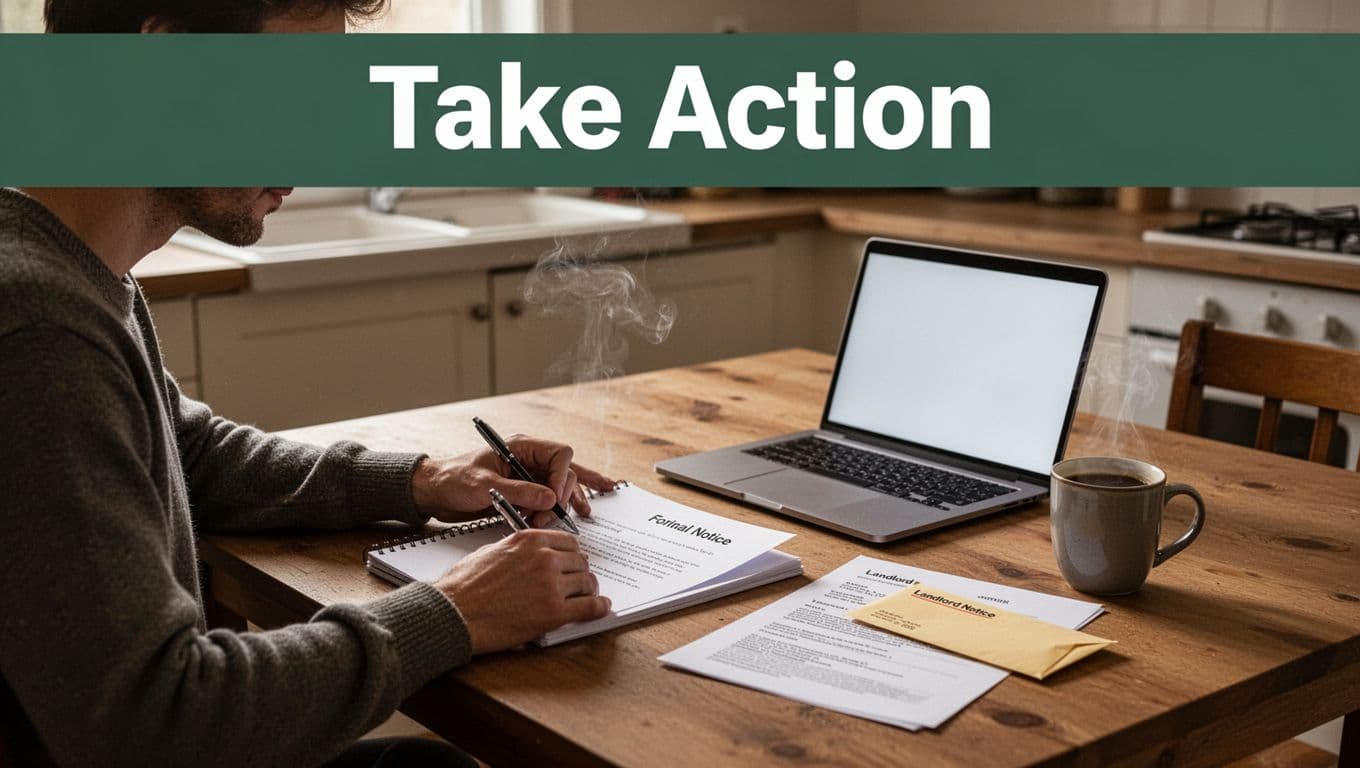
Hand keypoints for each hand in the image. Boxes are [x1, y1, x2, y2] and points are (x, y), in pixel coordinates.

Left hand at [411, 434, 614, 526]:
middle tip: (545, 519)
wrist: (435, 494)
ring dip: (561, 507)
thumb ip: (519, 491)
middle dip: (559, 498)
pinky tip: (582, 510)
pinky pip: (551, 498)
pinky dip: (564, 505)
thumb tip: (550, 499)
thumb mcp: (484, 485)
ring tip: (561, 522)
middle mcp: (529, 460)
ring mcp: (529, 478)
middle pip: (564, 473)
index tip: (553, 499)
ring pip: (561, 488)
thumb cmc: (453, 480)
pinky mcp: (524, 494)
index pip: (559, 454)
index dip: (562, 476)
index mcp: (521, 448)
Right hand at [434, 529, 610, 652]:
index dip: (571, 554)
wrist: (454, 613)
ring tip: (586, 597)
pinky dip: (599, 608)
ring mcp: (552, 584)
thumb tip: (528, 555)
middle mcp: (545, 558)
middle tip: (578, 582)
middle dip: (579, 572)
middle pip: (580, 561)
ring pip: (587, 582)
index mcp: (529, 539)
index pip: (568, 541)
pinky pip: (589, 607)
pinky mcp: (554, 612)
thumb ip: (517, 549)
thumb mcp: (490, 551)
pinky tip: (601, 607)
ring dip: (587, 590)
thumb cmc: (463, 585)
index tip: (572, 561)